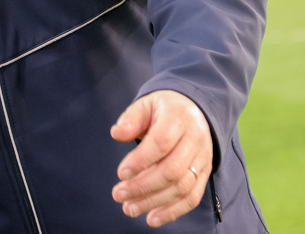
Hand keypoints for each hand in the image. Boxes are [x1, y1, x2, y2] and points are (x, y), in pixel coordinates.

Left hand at [110, 90, 212, 227]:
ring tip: (129, 208)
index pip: (162, 142)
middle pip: (172, 170)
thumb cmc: (163, 108)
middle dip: (143, 186)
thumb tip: (116, 134)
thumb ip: (131, 119)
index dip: (141, 160)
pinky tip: (152, 218)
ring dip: (154, 202)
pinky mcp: (205, 174)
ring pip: (181, 187)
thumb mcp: (145, 104)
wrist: (194, 110)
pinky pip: (192, 197)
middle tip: (118, 194)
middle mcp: (195, 140)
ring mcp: (203, 159)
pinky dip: (172, 211)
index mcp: (179, 117)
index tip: (121, 173)